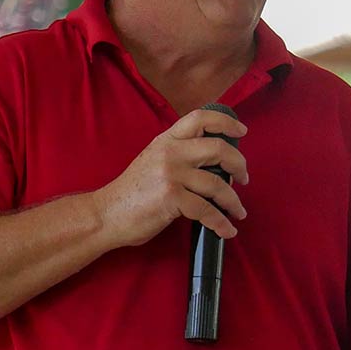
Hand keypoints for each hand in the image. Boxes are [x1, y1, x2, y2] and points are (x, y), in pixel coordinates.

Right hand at [93, 108, 249, 247]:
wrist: (106, 214)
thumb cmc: (132, 193)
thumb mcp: (153, 161)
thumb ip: (179, 156)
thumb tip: (214, 165)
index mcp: (166, 141)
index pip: (200, 118)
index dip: (226, 122)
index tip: (241, 132)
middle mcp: (170, 152)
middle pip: (218, 149)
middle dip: (239, 164)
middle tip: (244, 178)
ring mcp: (170, 174)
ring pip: (217, 184)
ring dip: (234, 201)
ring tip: (239, 211)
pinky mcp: (171, 198)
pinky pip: (207, 210)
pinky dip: (221, 223)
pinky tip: (226, 230)